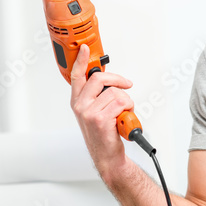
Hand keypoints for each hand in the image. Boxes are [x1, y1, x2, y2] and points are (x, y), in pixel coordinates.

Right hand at [69, 43, 134, 180]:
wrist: (107, 156)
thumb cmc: (103, 135)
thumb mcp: (94, 113)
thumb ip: (97, 97)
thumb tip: (110, 82)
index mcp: (78, 101)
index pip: (77, 76)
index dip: (81, 60)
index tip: (85, 49)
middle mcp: (80, 106)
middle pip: (99, 78)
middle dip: (118, 80)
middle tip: (126, 85)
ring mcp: (88, 112)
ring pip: (115, 92)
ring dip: (126, 102)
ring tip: (122, 114)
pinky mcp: (100, 119)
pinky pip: (121, 103)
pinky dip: (128, 110)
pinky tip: (123, 120)